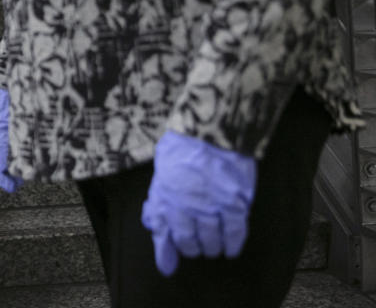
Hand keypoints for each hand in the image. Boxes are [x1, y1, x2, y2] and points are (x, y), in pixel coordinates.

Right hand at [0, 87, 22, 192]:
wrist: (14, 78)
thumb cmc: (4, 97)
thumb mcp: (3, 122)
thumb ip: (4, 144)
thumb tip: (5, 167)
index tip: (11, 186)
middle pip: (0, 162)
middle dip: (10, 174)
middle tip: (21, 183)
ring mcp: (7, 133)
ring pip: (11, 156)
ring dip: (19, 165)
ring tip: (29, 173)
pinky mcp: (21, 129)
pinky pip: (21, 147)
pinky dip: (26, 155)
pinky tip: (34, 159)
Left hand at [141, 131, 256, 276]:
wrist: (211, 128)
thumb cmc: (182, 148)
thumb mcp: (161, 174)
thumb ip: (157, 204)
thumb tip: (151, 227)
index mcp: (166, 197)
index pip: (168, 235)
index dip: (171, 250)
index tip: (172, 260)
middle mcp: (189, 205)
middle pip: (191, 241)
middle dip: (193, 248)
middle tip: (197, 248)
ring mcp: (214, 205)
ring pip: (213, 240)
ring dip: (212, 248)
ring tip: (212, 248)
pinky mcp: (237, 202)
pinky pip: (236, 233)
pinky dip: (233, 244)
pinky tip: (230, 248)